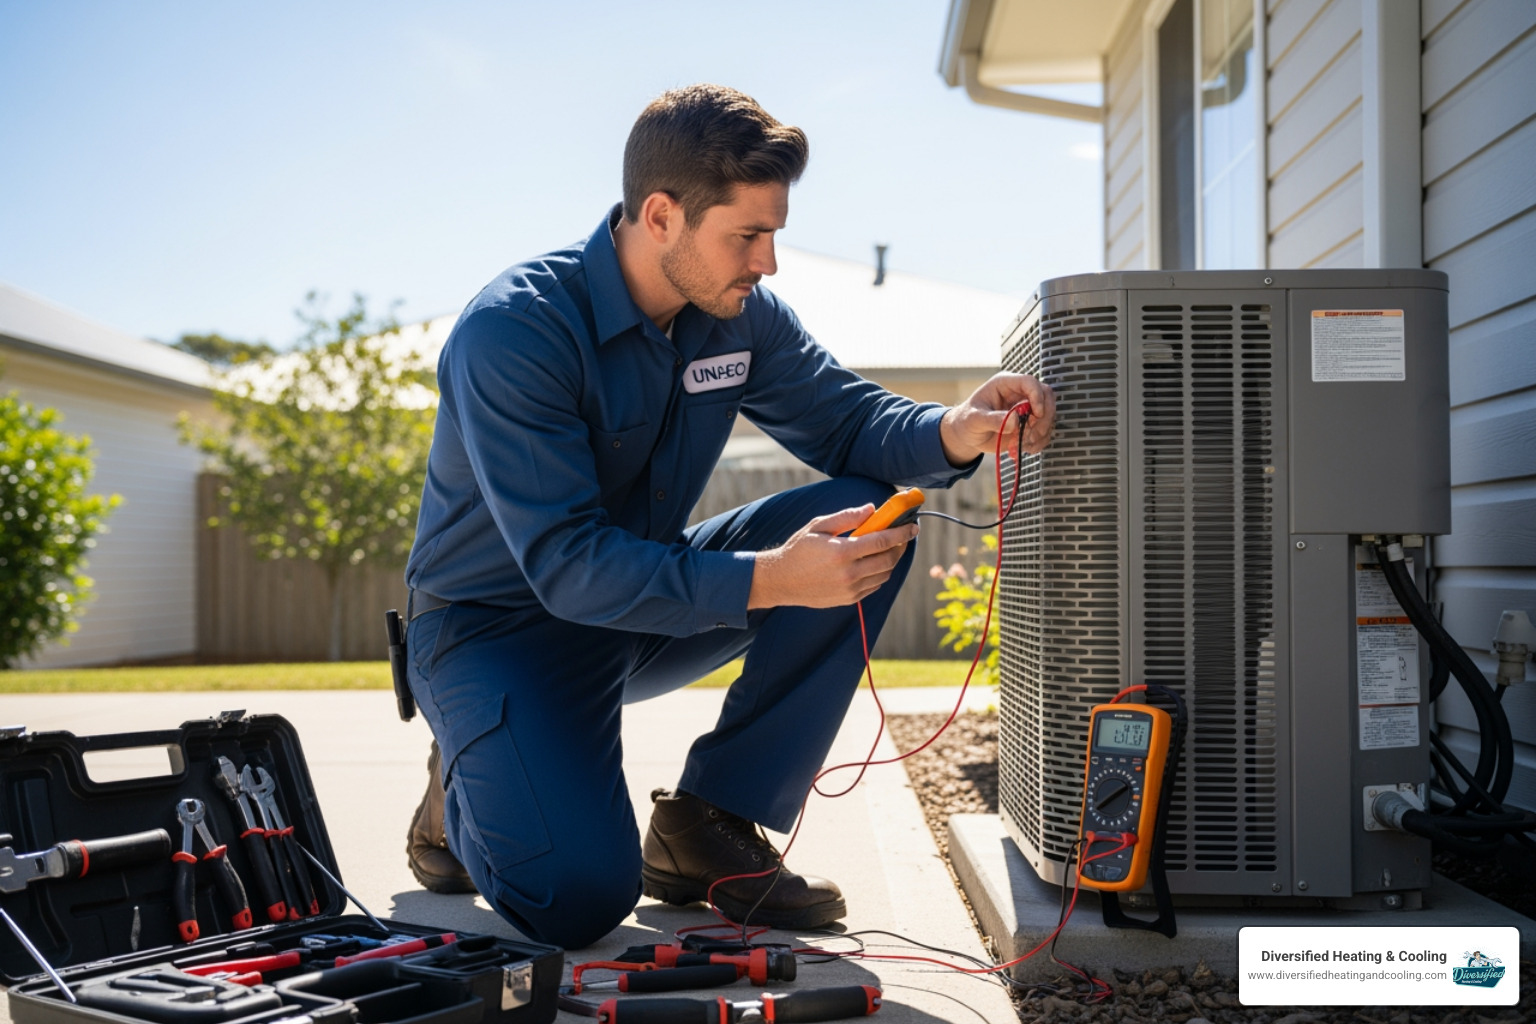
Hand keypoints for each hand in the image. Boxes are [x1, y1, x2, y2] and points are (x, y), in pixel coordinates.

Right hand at [748, 506, 917, 609]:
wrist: (781, 580)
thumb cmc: (798, 549)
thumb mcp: (818, 526)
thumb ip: (847, 517)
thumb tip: (871, 509)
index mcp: (842, 552)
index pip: (882, 541)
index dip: (901, 532)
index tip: (912, 526)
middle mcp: (849, 573)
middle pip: (888, 559)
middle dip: (901, 546)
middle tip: (903, 536)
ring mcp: (850, 589)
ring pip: (884, 574)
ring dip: (891, 560)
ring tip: (888, 547)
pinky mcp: (849, 599)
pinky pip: (874, 585)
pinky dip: (880, 573)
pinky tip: (873, 562)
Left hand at [939, 372, 1055, 463]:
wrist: (967, 436)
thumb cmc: (967, 422)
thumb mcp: (974, 419)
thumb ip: (992, 419)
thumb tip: (1015, 421)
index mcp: (1005, 384)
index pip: (1029, 382)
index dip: (1037, 396)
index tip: (1036, 414)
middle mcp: (1019, 394)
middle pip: (1046, 396)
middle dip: (1043, 416)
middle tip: (1031, 432)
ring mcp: (1027, 410)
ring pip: (1049, 415)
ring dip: (1041, 431)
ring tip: (1024, 443)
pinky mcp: (1030, 425)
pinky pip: (1045, 431)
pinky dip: (1039, 442)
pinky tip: (1026, 448)